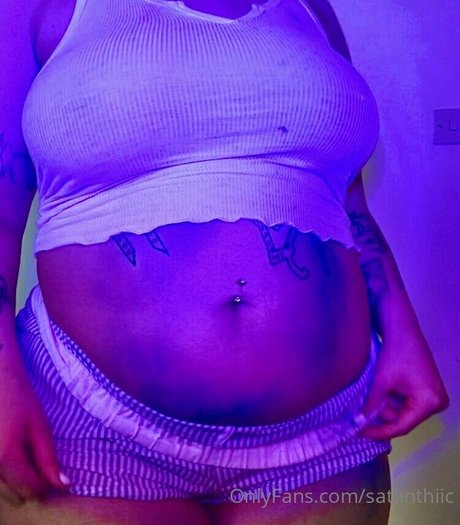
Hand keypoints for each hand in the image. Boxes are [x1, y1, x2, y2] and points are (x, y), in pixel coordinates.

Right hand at [0, 355, 70, 504]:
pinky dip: (8, 474)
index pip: (32, 490)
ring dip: (20, 481)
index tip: (60, 478)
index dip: (50, 488)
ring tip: (30, 456)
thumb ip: (49, 459)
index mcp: (6, 457)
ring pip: (4, 491)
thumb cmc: (20, 401)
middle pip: (16, 495)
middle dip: (34, 485)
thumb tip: (64, 485)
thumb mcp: (40, 428)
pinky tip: (16, 454)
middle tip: (45, 465)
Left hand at [359, 329, 449, 439]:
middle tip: (364, 409)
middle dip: (384, 415)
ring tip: (376, 392)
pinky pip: (409, 403)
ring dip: (388, 406)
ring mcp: (435, 397)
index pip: (402, 426)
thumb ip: (372, 405)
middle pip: (405, 420)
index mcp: (430, 402)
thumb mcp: (381, 382)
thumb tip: (359, 423)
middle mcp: (437, 403)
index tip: (362, 432)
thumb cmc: (394, 354)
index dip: (380, 431)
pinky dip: (394, 399)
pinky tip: (385, 389)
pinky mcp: (429, 390)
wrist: (403, 331)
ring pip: (405, 412)